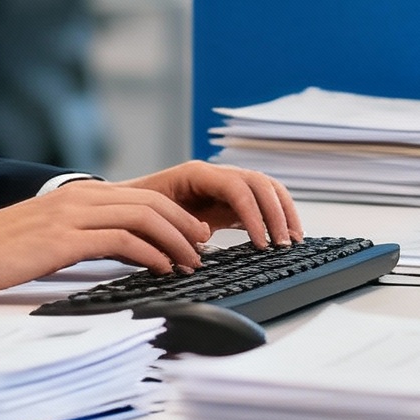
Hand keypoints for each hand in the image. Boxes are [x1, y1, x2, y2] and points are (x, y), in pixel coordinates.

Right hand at [0, 184, 215, 298]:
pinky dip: (150, 253)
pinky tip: (162, 268)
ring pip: (142, 216)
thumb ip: (81, 234)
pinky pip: (122, 240)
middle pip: (150, 201)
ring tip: (190, 262)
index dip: (174, 214)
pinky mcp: (64, 239)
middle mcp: (78, 197)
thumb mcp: (48, 235)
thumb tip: (116, 249)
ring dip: (175, 240)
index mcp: (76, 194)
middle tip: (204, 247)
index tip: (193, 235)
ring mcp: (72, 216)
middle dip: (184, 224)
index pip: (140, 195)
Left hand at [120, 160, 302, 250]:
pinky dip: (276, 214)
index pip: (236, 188)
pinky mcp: (229, 199)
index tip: (261, 244)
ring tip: (293, 240)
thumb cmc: (137, 210)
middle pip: (258, 183)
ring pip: (266, 187)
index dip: (253, 215)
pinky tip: (284, 235)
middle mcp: (215, 174)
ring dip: (283, 212)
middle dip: (275, 214)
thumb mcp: (153, 217)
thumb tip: (202, 237)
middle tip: (283, 245)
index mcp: (196, 173)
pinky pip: (261, 200)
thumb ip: (177, 226)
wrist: (127, 204)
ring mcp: (224, 184)